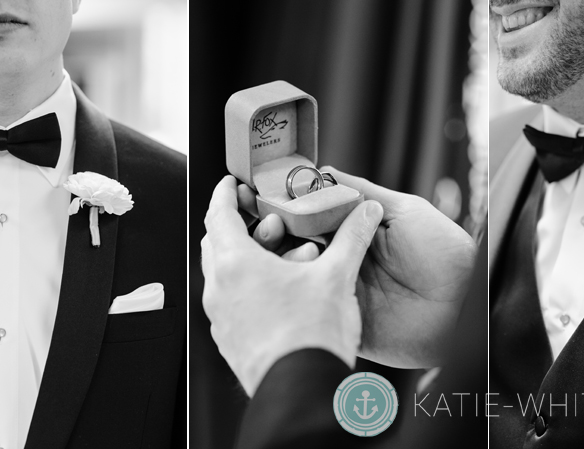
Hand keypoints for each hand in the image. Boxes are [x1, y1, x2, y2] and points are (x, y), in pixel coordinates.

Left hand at [201, 176, 383, 395]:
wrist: (301, 390)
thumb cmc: (309, 337)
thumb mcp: (336, 277)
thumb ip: (351, 239)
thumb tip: (366, 213)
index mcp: (236, 264)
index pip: (217, 214)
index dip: (224, 194)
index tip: (231, 184)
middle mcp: (219, 289)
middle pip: (219, 243)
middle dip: (244, 228)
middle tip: (272, 222)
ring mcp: (221, 317)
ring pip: (228, 275)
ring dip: (253, 260)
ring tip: (291, 262)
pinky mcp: (230, 340)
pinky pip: (234, 303)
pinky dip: (252, 289)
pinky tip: (285, 296)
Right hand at [254, 168, 477, 368]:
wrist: (466, 303)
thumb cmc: (445, 253)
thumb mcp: (403, 209)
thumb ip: (360, 192)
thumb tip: (321, 171)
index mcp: (353, 236)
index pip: (306, 220)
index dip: (283, 209)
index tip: (260, 196)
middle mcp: (342, 263)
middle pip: (293, 247)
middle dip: (273, 233)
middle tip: (269, 223)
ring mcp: (339, 294)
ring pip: (296, 277)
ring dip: (284, 260)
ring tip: (290, 247)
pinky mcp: (342, 323)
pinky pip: (312, 310)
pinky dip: (299, 294)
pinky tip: (299, 276)